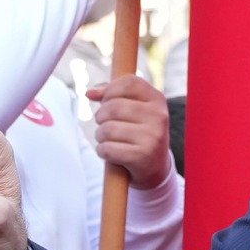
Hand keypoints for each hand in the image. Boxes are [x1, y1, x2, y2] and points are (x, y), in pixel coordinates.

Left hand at [89, 74, 172, 189]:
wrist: (155, 167)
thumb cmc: (138, 132)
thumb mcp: (133, 109)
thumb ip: (111, 94)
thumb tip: (90, 93)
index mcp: (157, 100)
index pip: (129, 83)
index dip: (110, 90)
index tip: (105, 100)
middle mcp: (159, 116)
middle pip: (113, 107)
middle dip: (101, 116)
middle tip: (105, 124)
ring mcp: (152, 137)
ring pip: (107, 129)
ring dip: (100, 136)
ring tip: (108, 139)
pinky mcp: (142, 157)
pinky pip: (107, 149)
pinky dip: (102, 151)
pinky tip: (110, 153)